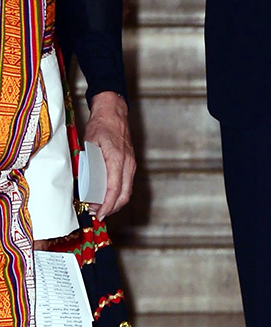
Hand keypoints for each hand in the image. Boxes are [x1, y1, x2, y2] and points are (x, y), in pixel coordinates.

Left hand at [84, 91, 135, 219]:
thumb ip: (88, 163)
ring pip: (127, 191)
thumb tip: (83, 183)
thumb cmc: (101, 125)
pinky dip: (119, 194)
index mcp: (117, 159)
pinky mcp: (131, 164)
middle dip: (111, 208)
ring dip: (115, 203)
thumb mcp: (89, 143)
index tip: (99, 214)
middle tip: (97, 214)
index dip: (107, 205)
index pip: (114, 189)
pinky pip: (127, 184)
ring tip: (101, 208)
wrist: (114, 112)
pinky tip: (109, 196)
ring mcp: (131, 164)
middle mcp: (127, 163)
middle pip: (124, 194)